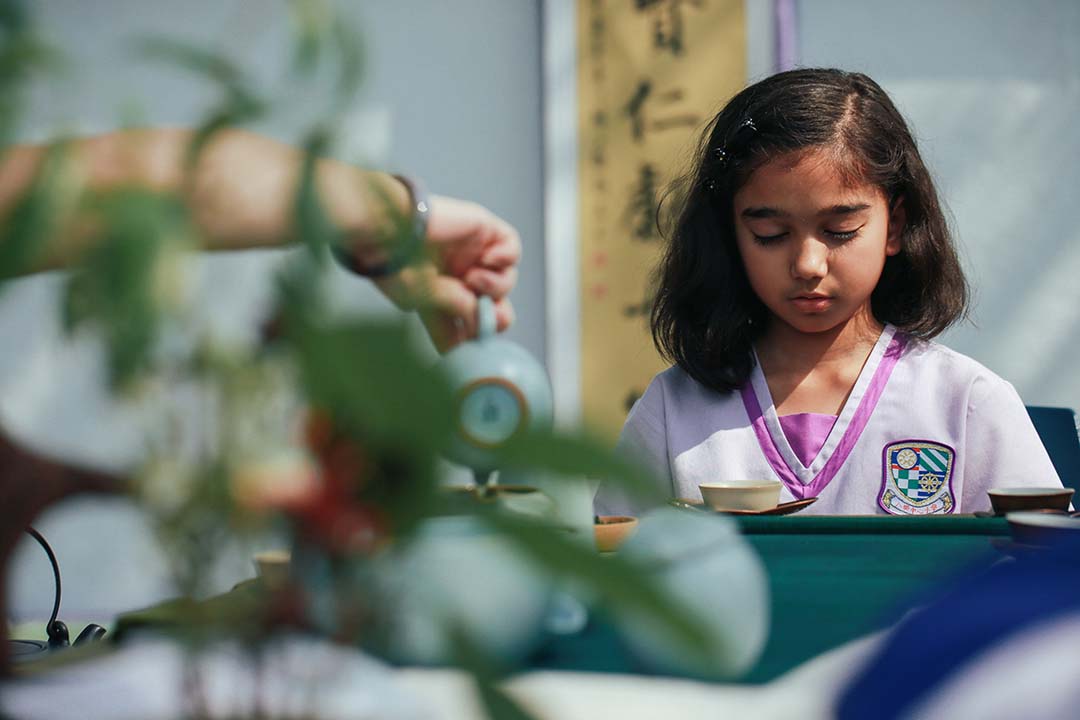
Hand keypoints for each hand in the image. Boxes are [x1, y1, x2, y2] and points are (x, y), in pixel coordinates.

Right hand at [374, 194, 520, 351]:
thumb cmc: (398, 266)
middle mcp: (456, 276)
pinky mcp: (482, 229)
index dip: (474, 335)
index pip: (465, 325)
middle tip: (492, 318)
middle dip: (497, 316)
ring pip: (505, 280)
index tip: (473, 341)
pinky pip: (511, 247)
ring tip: (473, 279)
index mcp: (439, 297)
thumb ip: (462, 310)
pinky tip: (488, 260)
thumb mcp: (427, 301)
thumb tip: (488, 320)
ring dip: (496, 286)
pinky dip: (507, 256)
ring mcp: (471, 253)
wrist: (392, 226)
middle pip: (493, 305)